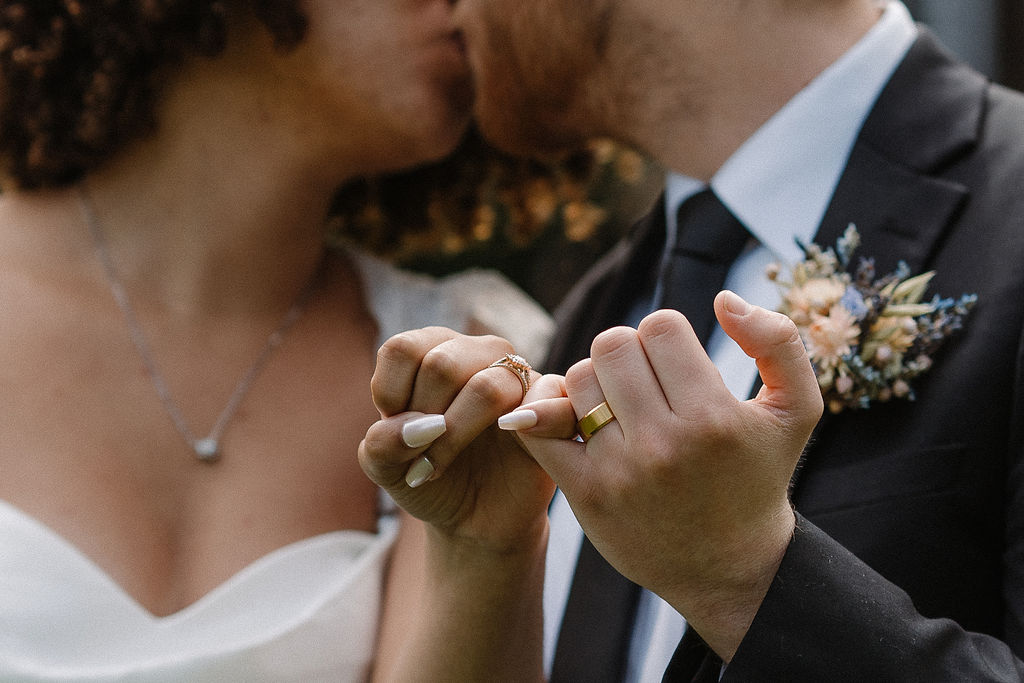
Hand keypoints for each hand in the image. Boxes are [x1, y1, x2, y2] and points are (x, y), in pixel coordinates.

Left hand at [359, 327, 554, 552]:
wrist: (474, 520)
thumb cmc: (428, 478)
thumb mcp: (386, 468)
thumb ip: (383, 443)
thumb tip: (417, 427)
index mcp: (432, 350)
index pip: (404, 349)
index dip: (392, 397)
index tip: (395, 432)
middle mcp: (476, 352)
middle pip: (441, 365)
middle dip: (424, 423)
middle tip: (420, 458)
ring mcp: (517, 375)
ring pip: (488, 387)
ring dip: (456, 437)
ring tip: (440, 466)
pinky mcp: (554, 403)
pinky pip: (548, 396)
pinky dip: (522, 430)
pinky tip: (507, 451)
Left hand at [501, 292, 822, 658]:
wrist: (729, 567)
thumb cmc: (760, 478)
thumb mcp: (796, 411)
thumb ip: (779, 342)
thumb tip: (726, 298)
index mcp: (715, 417)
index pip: (660, 327)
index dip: (668, 337)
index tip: (678, 366)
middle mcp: (665, 443)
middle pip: (613, 344)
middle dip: (629, 354)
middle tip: (645, 382)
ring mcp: (619, 470)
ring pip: (578, 378)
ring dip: (596, 383)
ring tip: (620, 406)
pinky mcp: (585, 493)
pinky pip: (540, 426)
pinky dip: (548, 413)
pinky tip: (576, 421)